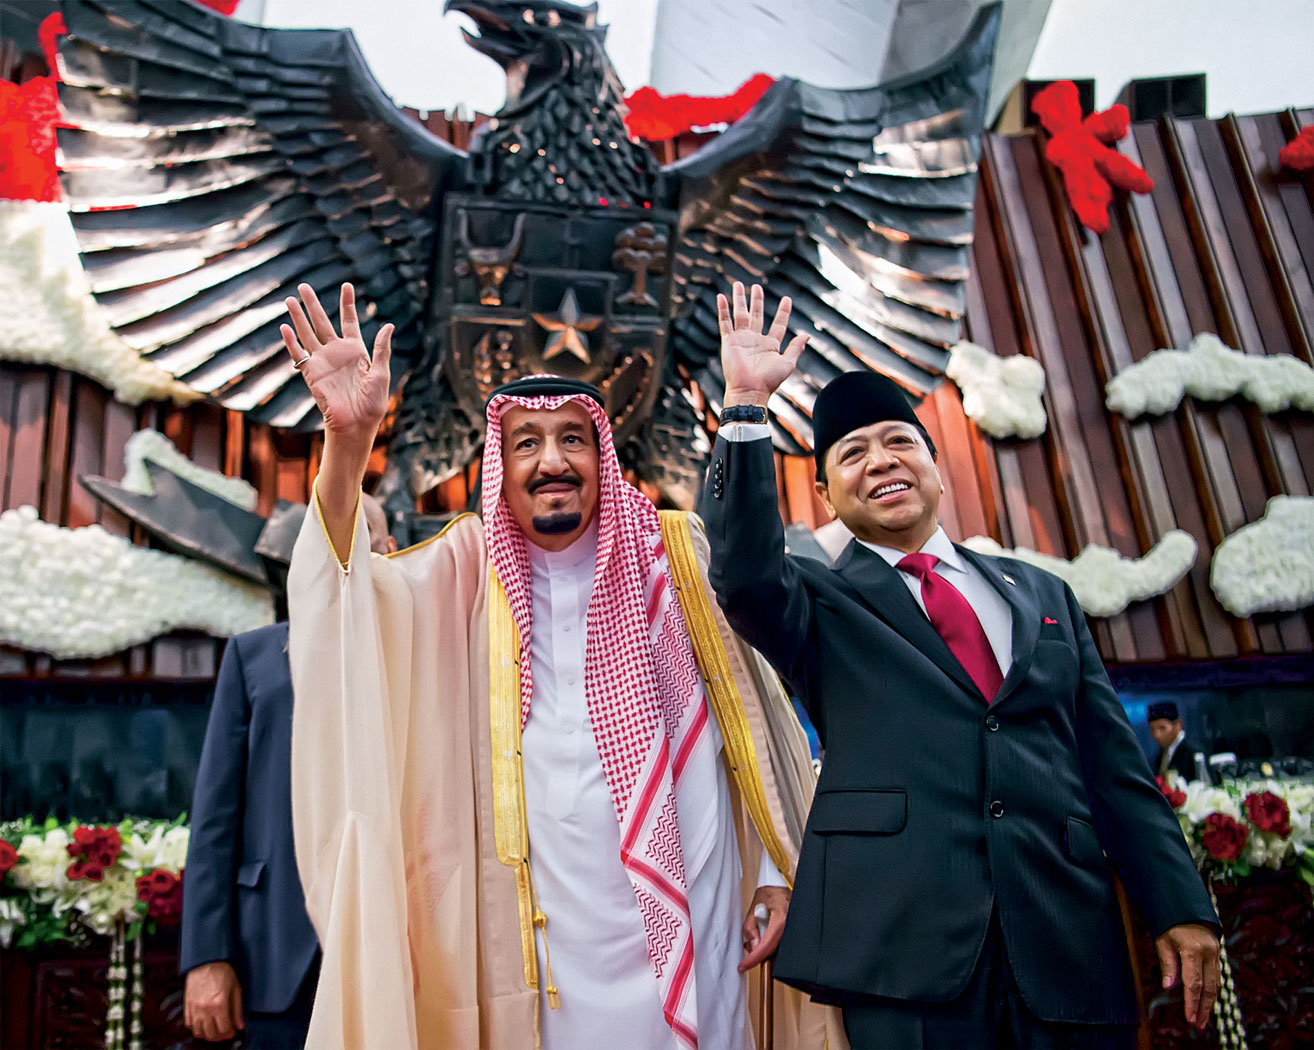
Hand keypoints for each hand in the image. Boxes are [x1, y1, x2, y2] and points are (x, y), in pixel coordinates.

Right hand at [184, 960, 243, 1042]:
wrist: (206, 960)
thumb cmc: (222, 971)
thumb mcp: (236, 988)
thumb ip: (237, 1009)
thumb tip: (240, 1024)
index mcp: (219, 1004)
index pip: (224, 1029)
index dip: (229, 1033)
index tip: (232, 1032)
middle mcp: (205, 1008)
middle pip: (211, 1034)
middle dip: (219, 1036)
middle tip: (224, 1033)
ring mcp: (194, 1008)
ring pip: (198, 1032)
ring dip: (207, 1034)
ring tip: (214, 1030)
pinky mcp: (187, 1006)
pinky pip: (189, 1024)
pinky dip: (196, 1028)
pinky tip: (203, 1024)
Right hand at [281, 282, 393, 441]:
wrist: (356, 425)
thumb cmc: (372, 404)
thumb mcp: (381, 373)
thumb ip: (381, 349)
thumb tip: (388, 325)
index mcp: (356, 351)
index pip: (349, 321)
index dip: (347, 304)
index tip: (346, 285)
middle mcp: (337, 353)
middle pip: (322, 322)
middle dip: (313, 304)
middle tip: (303, 286)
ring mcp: (322, 362)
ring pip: (307, 333)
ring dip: (298, 317)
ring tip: (289, 299)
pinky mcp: (311, 374)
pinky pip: (299, 355)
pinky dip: (291, 342)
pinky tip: (284, 327)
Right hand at [717, 282, 808, 406]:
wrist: (749, 390)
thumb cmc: (769, 381)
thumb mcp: (787, 363)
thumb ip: (796, 348)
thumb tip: (807, 335)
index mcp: (770, 345)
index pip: (778, 324)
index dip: (783, 312)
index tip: (787, 299)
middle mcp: (755, 340)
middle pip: (757, 315)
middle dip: (757, 300)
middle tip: (757, 286)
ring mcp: (741, 339)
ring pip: (740, 314)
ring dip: (739, 299)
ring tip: (738, 284)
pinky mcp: (729, 341)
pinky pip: (725, 323)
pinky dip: (722, 310)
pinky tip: (720, 297)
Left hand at [739, 885, 789, 972]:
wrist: (780, 884)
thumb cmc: (769, 891)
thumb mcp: (753, 907)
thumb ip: (750, 927)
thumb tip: (752, 946)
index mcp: (781, 920)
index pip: (766, 945)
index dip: (753, 959)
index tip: (743, 966)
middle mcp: (789, 927)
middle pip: (772, 950)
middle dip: (757, 955)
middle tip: (746, 956)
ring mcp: (792, 930)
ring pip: (776, 948)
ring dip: (762, 949)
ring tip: (751, 941)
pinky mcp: (791, 931)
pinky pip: (779, 943)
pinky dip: (768, 944)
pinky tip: (760, 938)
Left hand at [1155, 923, 1219, 1028]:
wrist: (1188, 909)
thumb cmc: (1170, 924)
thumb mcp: (1163, 940)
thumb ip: (1167, 963)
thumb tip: (1168, 987)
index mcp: (1193, 949)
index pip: (1193, 982)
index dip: (1191, 1002)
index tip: (1190, 1018)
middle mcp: (1208, 953)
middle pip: (1208, 987)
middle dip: (1203, 1008)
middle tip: (1198, 1025)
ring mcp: (1216, 954)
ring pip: (1215, 985)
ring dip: (1210, 1004)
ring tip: (1203, 1020)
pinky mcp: (1218, 956)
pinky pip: (1217, 978)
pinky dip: (1213, 993)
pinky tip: (1208, 1004)